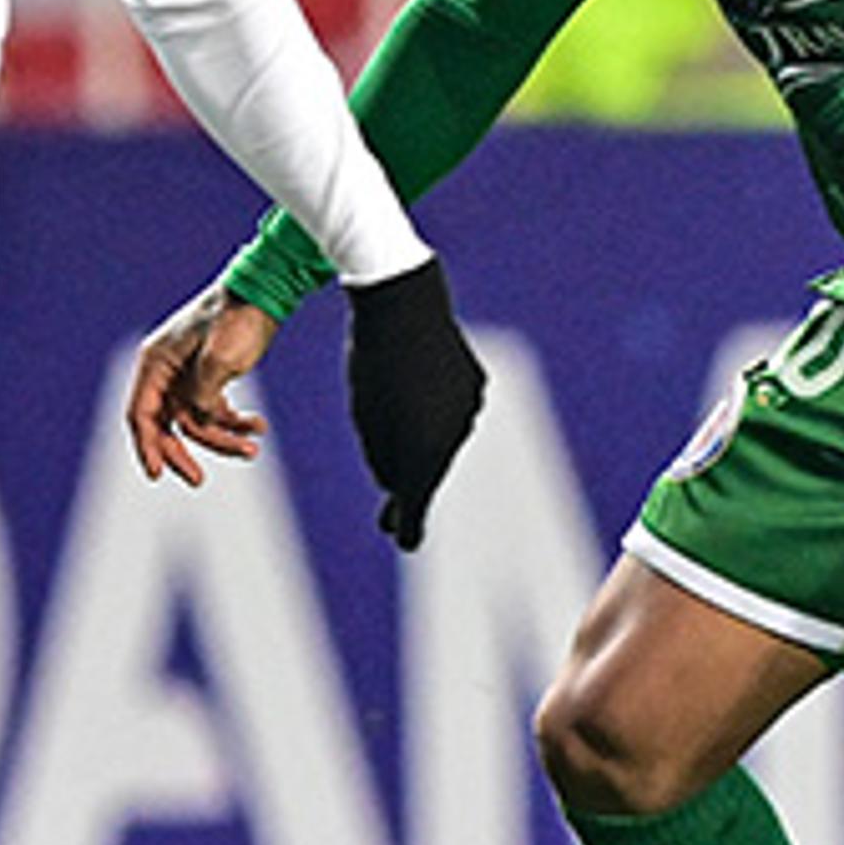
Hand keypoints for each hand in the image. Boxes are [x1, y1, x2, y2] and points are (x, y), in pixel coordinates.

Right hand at [127, 283, 276, 487]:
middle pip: (165, 425)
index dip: (146, 446)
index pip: (141, 414)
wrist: (266, 293)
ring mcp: (188, 377)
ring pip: (196, 423)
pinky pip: (216, 412)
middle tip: (197, 478)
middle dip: (182, 452)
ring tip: (251, 447)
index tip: (157, 472)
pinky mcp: (211, 379)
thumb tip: (198, 420)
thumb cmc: (237, 319)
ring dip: (222, 438)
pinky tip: (258, 426)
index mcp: (156, 363)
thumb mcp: (219, 360)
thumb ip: (202, 397)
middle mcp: (166, 373)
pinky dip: (234, 423)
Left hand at [343, 258, 486, 550]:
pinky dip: (436, 413)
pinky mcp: (476, 387)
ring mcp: (469, 413)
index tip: (402, 541)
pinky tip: (419, 395)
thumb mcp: (366, 419)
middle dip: (409, 489)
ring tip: (394, 432)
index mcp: (421, 457)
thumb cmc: (371, 366)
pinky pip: (453, 412)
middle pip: (428, 473)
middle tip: (390, 518)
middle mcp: (453, 441)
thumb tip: (402, 483)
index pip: (414, 507)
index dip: (406, 527)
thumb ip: (384, 459)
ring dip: (421, 445)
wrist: (403, 304)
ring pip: (442, 442)